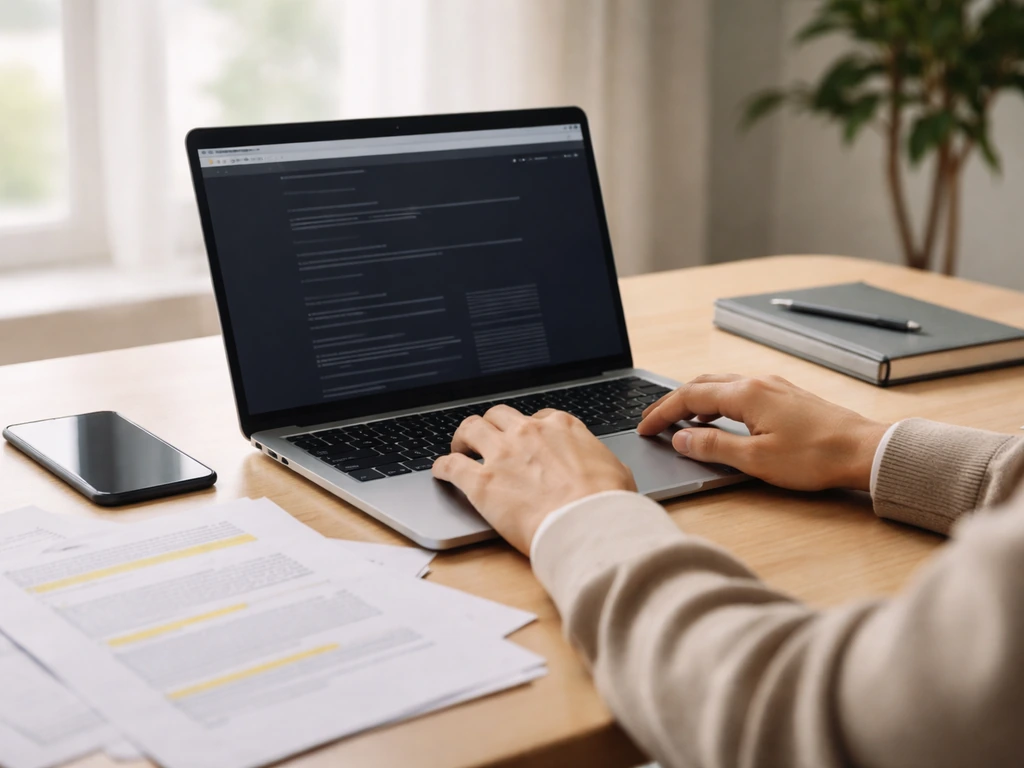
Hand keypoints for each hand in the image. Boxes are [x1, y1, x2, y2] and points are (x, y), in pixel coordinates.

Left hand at [432, 406, 636, 554]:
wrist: (589, 525)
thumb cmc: (607, 503)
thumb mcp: (615, 469)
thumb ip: (597, 460)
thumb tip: (602, 469)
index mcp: (561, 427)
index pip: (536, 417)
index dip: (527, 428)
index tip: (524, 439)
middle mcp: (528, 432)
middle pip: (498, 416)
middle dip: (491, 425)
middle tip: (486, 438)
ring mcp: (502, 454)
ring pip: (470, 429)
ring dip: (462, 437)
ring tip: (459, 447)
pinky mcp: (482, 482)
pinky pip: (451, 465)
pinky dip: (442, 466)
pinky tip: (440, 471)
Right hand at [636, 374, 888, 491]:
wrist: (864, 451)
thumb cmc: (815, 457)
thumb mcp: (755, 459)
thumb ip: (712, 446)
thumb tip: (681, 439)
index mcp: (745, 394)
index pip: (689, 397)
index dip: (662, 413)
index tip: (644, 428)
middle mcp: (757, 382)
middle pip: (702, 384)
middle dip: (673, 402)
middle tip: (653, 420)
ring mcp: (774, 386)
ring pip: (722, 385)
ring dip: (696, 399)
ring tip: (680, 420)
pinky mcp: (786, 396)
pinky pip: (740, 391)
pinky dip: (718, 401)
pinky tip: (719, 418)